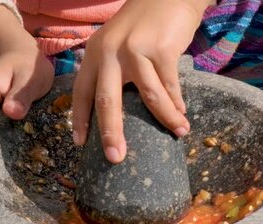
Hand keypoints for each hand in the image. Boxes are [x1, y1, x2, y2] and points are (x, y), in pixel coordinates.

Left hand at [72, 0, 212, 162]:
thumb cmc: (143, 26)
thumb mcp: (117, 44)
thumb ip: (114, 72)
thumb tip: (119, 114)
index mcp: (95, 54)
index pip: (82, 91)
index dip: (80, 119)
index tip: (79, 144)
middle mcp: (110, 52)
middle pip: (107, 100)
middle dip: (111, 132)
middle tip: (115, 158)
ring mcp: (136, 50)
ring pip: (149, 95)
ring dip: (165, 118)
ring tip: (179, 132)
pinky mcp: (161, 48)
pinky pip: (170, 84)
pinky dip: (178, 102)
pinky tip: (183, 114)